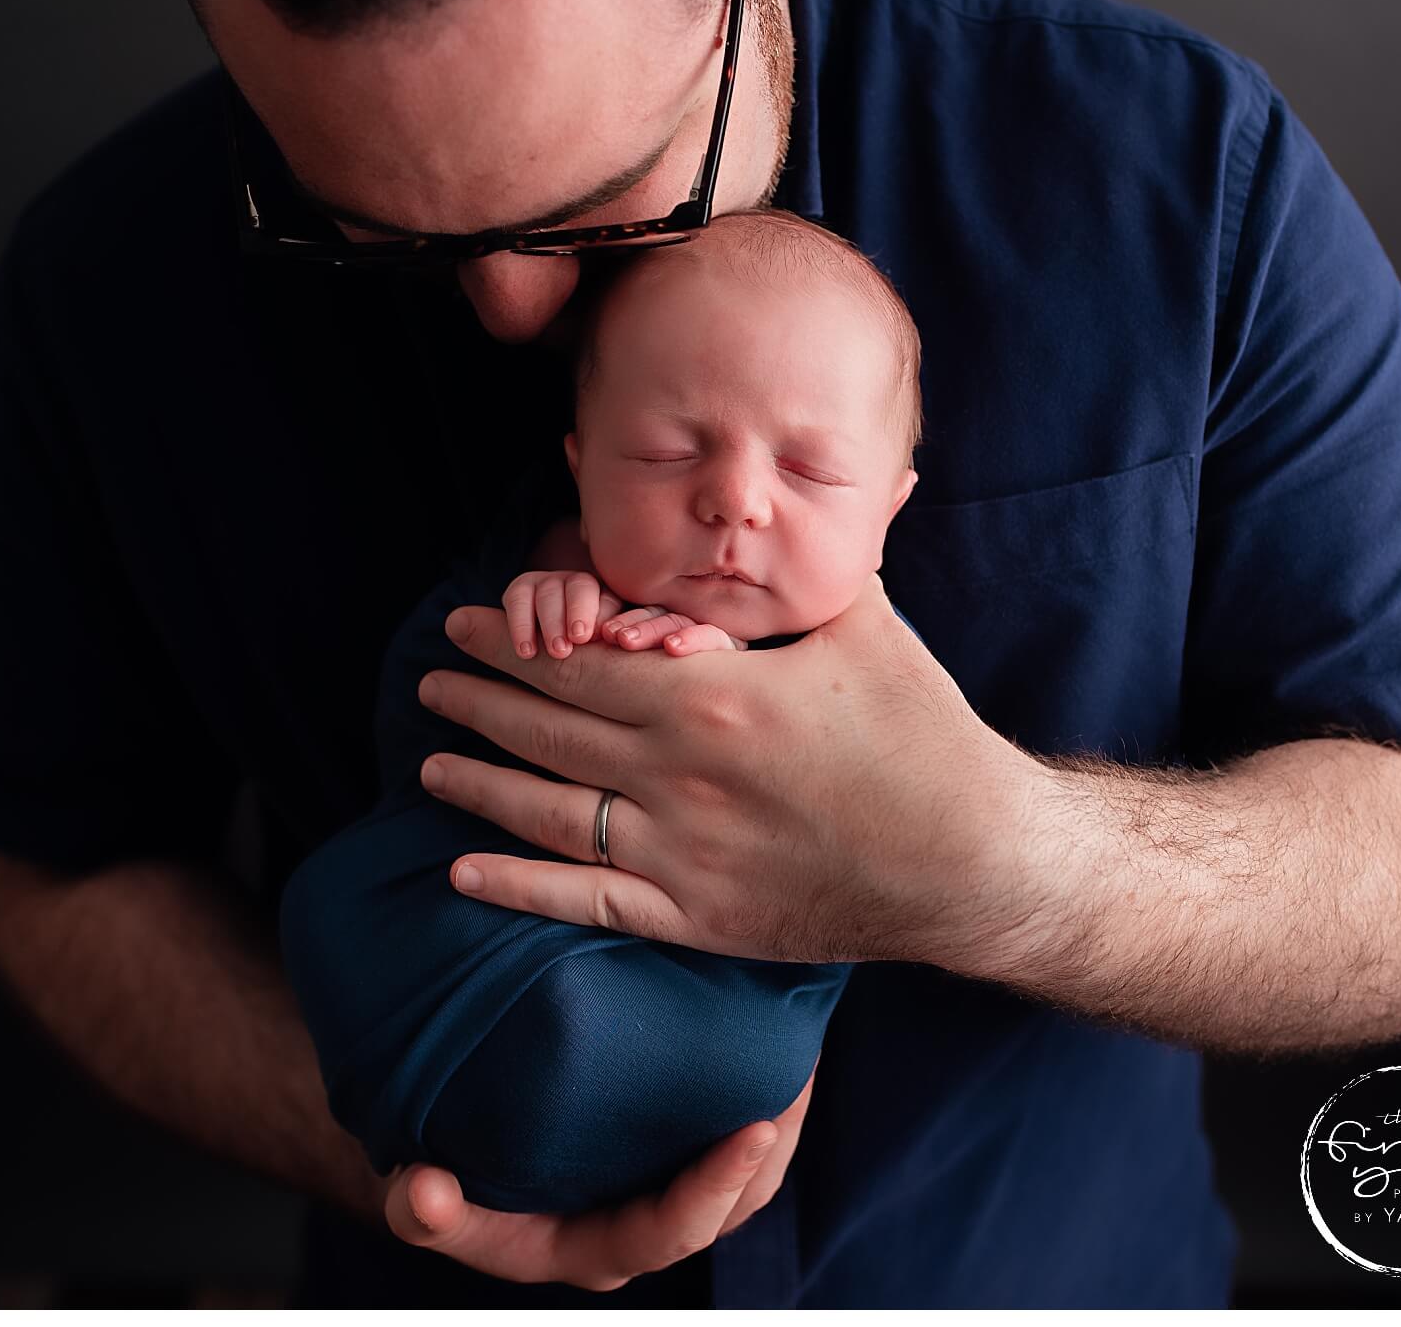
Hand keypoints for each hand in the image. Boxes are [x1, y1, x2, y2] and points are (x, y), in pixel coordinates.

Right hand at [379, 1067, 815, 1289]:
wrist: (447, 1161)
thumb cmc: (438, 1181)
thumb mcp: (418, 1200)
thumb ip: (423, 1210)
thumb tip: (427, 1192)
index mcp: (596, 1246)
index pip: (672, 1231)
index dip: (715, 1189)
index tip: (756, 1131)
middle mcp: (641, 1224)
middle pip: (735, 1202)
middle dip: (774, 1144)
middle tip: (801, 1073)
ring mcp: (661, 1184)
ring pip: (747, 1168)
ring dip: (779, 1113)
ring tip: (801, 1048)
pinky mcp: (669, 1145)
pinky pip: (729, 1124)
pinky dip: (756, 1087)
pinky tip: (772, 1034)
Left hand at [416, 575, 1043, 965]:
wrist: (971, 858)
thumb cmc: (922, 736)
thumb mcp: (866, 631)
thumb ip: (815, 569)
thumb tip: (834, 485)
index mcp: (708, 696)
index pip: (577, 662)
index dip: (512, 643)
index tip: (466, 623)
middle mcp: (676, 772)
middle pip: (548, 730)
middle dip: (480, 701)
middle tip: (430, 681)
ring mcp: (680, 850)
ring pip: (549, 813)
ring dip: (480, 785)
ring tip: (429, 766)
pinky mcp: (696, 915)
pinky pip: (586, 902)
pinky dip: (518, 890)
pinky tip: (462, 875)